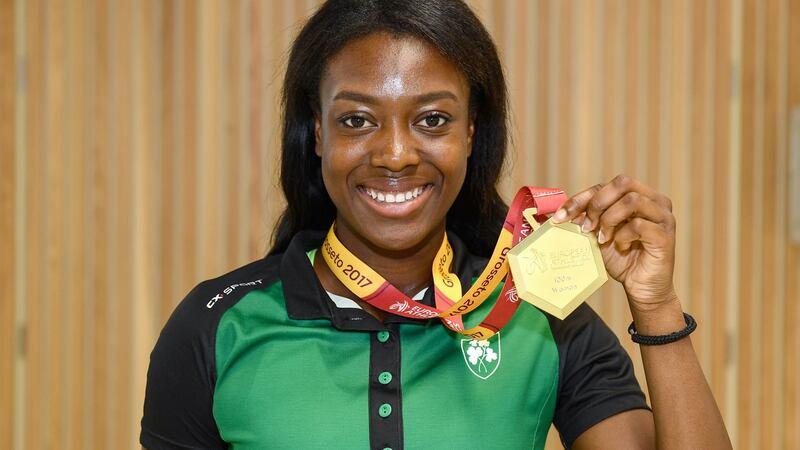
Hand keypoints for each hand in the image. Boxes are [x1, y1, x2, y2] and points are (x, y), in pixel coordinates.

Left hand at [551, 174, 677, 311]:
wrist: (641, 288)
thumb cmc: (621, 259)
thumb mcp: (598, 236)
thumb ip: (586, 220)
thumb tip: (561, 212)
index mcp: (639, 196)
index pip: (606, 185)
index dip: (581, 198)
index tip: (560, 216)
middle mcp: (655, 201)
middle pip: (622, 183)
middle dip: (597, 204)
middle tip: (586, 226)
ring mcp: (663, 217)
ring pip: (631, 200)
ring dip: (610, 219)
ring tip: (603, 238)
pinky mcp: (665, 236)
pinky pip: (639, 226)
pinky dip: (622, 236)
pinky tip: (619, 247)